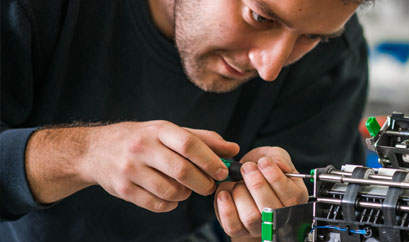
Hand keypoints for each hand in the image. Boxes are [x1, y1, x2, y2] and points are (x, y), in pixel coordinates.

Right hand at [72, 121, 236, 211]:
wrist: (95, 150)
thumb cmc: (141, 139)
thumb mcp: (168, 131)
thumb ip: (202, 139)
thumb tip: (234, 149)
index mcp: (158, 130)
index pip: (189, 145)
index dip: (211, 160)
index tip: (223, 171)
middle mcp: (142, 147)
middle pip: (182, 171)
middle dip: (203, 183)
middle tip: (210, 186)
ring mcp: (130, 169)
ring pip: (171, 191)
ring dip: (186, 195)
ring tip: (187, 190)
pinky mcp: (122, 189)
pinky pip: (156, 204)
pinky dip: (170, 204)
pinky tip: (171, 197)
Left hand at [214, 147, 307, 238]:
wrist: (246, 181)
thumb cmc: (262, 170)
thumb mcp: (274, 156)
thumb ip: (279, 157)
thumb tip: (278, 164)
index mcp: (295, 198)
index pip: (291, 195)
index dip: (275, 177)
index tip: (263, 161)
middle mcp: (280, 216)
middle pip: (269, 207)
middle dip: (256, 183)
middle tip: (247, 167)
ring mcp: (260, 226)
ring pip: (251, 217)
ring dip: (241, 193)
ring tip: (238, 181)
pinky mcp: (240, 230)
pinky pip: (233, 226)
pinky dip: (226, 208)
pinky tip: (225, 193)